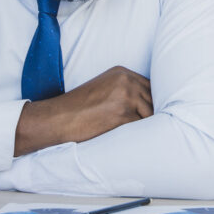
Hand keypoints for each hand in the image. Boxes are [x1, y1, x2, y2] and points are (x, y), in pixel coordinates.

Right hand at [14, 66, 152, 155]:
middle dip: (154, 115)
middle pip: (154, 99)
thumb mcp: (104, 88)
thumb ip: (125, 90)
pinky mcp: (122, 115)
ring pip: (150, 114)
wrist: (57, 119)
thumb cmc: (78, 108)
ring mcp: (125, 96)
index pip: (150, 86)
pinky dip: (141, 135)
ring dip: (149, 126)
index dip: (154, 102)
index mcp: (122, 72)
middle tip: (157, 129)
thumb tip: (149, 104)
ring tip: (146, 137)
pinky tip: (136, 141)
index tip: (157, 114)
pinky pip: (142, 127)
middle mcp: (126, 81)